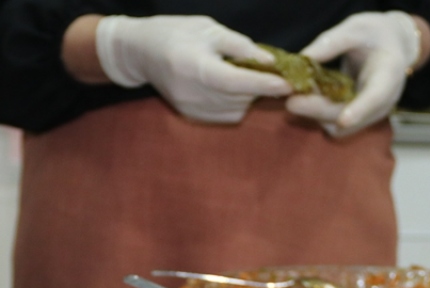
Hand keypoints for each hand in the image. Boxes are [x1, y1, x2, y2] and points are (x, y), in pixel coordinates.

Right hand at [94, 15, 290, 123]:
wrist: (141, 52)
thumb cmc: (176, 33)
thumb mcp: (209, 28)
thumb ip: (240, 46)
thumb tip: (270, 62)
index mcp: (193, 66)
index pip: (235, 82)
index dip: (263, 84)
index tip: (288, 83)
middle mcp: (191, 93)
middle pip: (238, 97)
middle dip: (260, 86)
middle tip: (271, 72)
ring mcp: (189, 108)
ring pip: (235, 110)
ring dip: (248, 96)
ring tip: (245, 76)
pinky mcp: (190, 116)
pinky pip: (225, 116)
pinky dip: (236, 104)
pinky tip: (232, 88)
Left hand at [285, 11, 420, 136]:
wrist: (391, 47)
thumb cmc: (375, 35)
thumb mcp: (357, 28)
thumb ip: (333, 42)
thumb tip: (303, 58)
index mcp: (389, 74)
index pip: (376, 96)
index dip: (360, 110)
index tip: (343, 120)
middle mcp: (382, 101)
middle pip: (350, 115)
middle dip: (319, 110)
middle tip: (292, 102)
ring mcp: (370, 113)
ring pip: (339, 126)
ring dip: (314, 114)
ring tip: (294, 97)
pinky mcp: (356, 119)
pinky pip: (333, 123)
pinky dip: (316, 113)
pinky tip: (303, 98)